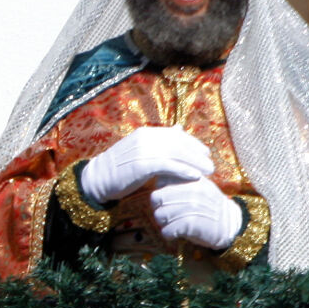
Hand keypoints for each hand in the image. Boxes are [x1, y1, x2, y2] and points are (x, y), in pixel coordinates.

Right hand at [78, 127, 215, 203]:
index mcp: (146, 133)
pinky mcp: (142, 164)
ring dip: (195, 163)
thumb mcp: (140, 150)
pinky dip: (183, 170)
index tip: (205, 154)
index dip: (193, 144)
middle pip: (179, 144)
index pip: (177, 135)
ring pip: (176, 154)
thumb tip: (179, 128)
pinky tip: (194, 176)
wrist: (97, 178)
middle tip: (211, 165)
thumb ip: (158, 142)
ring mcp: (143, 150)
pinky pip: (168, 166)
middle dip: (197, 154)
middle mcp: (146, 138)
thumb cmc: (120, 168)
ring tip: (208, 172)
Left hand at [150, 178, 242, 250]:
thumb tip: (157, 180)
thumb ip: (179, 181)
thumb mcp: (198, 186)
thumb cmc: (209, 205)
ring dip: (164, 223)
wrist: (230, 224)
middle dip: (159, 209)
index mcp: (191, 179)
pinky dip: (169, 235)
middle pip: (156, 199)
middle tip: (169, 217)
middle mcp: (191, 190)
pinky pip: (167, 230)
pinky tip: (176, 235)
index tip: (169, 203)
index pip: (160, 184)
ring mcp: (192, 205)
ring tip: (173, 225)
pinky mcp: (192, 223)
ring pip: (159, 215)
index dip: (161, 195)